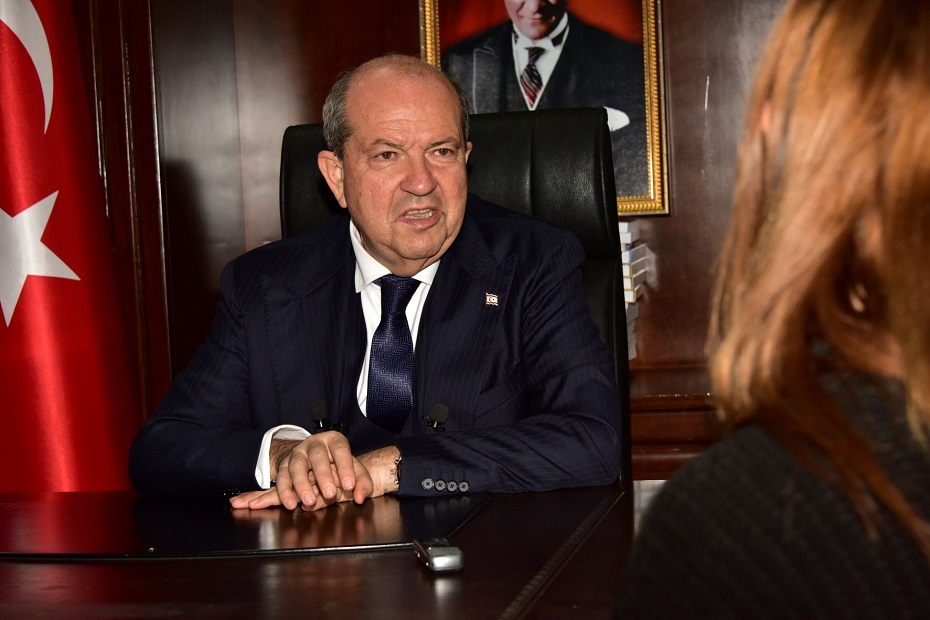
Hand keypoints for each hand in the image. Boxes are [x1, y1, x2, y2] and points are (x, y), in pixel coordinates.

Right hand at [229, 434, 398, 511]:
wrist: (321, 460)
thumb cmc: (340, 465)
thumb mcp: (356, 472)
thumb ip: (363, 483)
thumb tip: (361, 496)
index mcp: (334, 441)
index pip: (341, 450)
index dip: (345, 467)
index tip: (349, 485)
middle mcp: (313, 445)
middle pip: (316, 457)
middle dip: (322, 476)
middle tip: (329, 494)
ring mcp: (296, 456)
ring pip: (294, 468)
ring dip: (297, 486)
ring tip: (302, 503)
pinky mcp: (283, 469)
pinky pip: (278, 480)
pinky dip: (275, 493)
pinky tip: (272, 503)